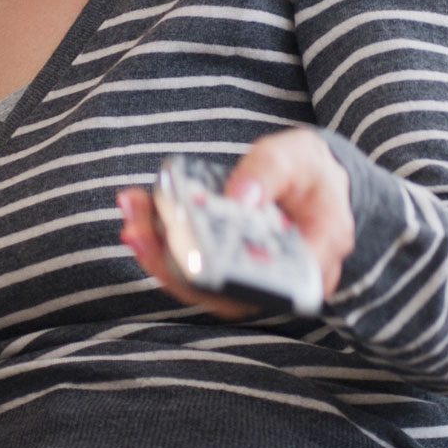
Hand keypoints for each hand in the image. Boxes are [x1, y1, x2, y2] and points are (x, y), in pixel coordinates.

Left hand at [119, 128, 355, 316]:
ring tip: (132, 218)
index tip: (181, 253)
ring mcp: (253, 281)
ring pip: (203, 284)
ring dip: (159, 254)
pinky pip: (195, 268)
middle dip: (171, 264)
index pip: (266, 285)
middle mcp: (283, 283)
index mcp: (315, 261)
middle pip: (222, 291)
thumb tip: (240, 197)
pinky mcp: (230, 269)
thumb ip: (270, 172)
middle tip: (137, 231)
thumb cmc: (310, 170)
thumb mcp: (298, 156)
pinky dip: (164, 245)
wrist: (312, 177)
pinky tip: (140, 218)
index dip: (219, 278)